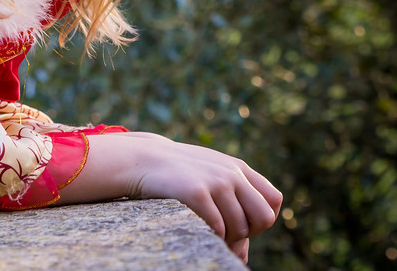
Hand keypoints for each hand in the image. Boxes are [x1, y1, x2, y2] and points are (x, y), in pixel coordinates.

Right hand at [57, 131, 281, 250]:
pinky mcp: (196, 192)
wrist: (142, 159)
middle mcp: (231, 172)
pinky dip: (210, 235)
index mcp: (237, 167)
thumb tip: (242, 256)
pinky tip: (195, 225)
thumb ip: (232, 208)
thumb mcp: (209, 182)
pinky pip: (218, 229)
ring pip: (240, 228)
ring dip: (225, 237)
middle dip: (248, 231)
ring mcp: (215, 181)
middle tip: (225, 229)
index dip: (261, 217)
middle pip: (264, 218)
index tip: (240, 220)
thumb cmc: (177, 176)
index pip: (274, 201)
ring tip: (205, 227)